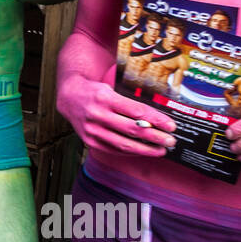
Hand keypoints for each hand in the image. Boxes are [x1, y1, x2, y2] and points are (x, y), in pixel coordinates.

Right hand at [58, 74, 175, 157]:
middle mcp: (97, 114)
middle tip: (170, 141)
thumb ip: (129, 103)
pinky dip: (130, 152)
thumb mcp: (111, 90)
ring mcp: (93, 130)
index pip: (136, 111)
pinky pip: (114, 150)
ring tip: (160, 150)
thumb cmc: (95, 92)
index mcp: (105, 98)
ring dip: (145, 149)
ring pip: (124, 143)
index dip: (156, 120)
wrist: (70, 98)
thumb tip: (155, 117)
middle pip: (132, 129)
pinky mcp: (90, 141)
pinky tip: (142, 151)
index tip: (171, 125)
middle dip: (155, 137)